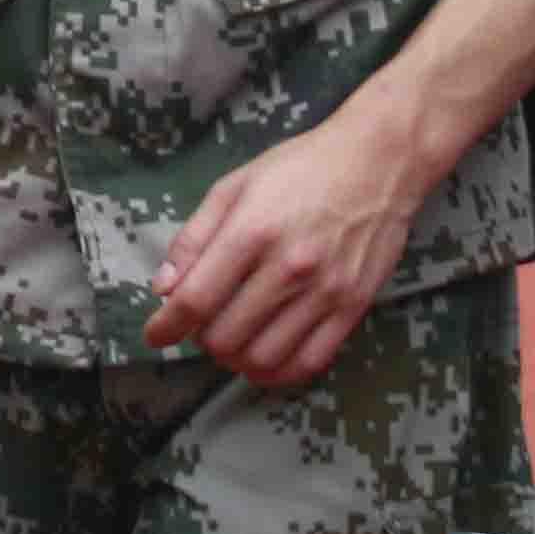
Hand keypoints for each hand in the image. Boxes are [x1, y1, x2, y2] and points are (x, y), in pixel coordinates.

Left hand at [146, 108, 433, 390]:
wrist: (378, 161)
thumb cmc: (302, 167)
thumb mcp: (236, 185)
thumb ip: (195, 237)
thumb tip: (164, 288)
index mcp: (253, 230)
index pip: (196, 299)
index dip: (167, 326)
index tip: (156, 334)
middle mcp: (289, 266)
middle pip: (225, 336)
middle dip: (202, 340)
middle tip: (203, 325)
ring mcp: (325, 290)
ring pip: (263, 358)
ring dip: (236, 359)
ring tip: (234, 339)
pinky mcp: (353, 306)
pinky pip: (308, 362)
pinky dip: (278, 372)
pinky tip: (267, 357)